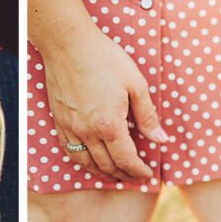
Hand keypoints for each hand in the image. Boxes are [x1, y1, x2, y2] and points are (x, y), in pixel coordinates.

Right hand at [39, 33, 172, 183]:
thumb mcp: (135, 83)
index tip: (148, 175)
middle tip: (136, 177)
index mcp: (109, 124)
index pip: (126, 159)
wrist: (68, 44)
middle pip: (107, 165)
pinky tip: (91, 161)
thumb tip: (161, 139)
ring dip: (103, 172)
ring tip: (116, 174)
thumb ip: (148, 115)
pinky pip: (70, 151)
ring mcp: (71, 128)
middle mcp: (88, 132)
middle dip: (124, 174)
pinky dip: (83, 162)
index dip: (139, 171)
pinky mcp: (60, 121)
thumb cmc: (104, 59)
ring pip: (87, 163)